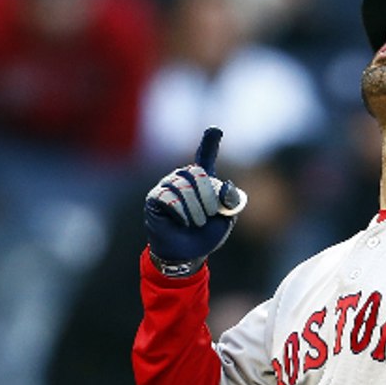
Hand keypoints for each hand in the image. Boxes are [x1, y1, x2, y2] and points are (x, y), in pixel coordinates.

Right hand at [144, 127, 245, 272]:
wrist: (187, 253)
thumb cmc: (206, 234)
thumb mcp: (226, 218)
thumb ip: (230, 201)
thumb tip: (226, 186)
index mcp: (202, 179)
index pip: (205, 155)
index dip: (209, 143)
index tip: (215, 130)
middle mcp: (183, 178)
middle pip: (196, 173)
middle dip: (207, 196)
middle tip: (209, 214)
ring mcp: (167, 186)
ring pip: (183, 187)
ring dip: (195, 209)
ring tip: (196, 223)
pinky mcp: (155, 198)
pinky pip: (169, 198)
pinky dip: (181, 212)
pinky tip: (183, 222)